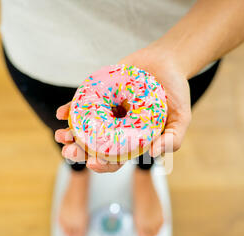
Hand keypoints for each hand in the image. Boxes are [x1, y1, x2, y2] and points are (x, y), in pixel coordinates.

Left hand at [55, 44, 191, 171]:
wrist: (167, 62)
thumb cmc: (175, 93)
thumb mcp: (181, 118)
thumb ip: (172, 139)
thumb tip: (153, 154)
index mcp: (132, 141)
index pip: (115, 159)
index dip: (103, 164)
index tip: (93, 162)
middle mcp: (116, 129)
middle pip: (94, 147)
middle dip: (79, 152)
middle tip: (69, 152)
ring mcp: (106, 112)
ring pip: (84, 128)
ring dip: (70, 134)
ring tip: (61, 135)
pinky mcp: (99, 95)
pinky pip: (82, 104)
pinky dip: (70, 109)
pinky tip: (62, 113)